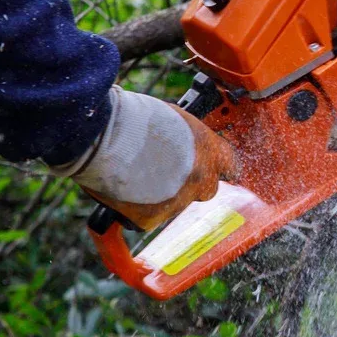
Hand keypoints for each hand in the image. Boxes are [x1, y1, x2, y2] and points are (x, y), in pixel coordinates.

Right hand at [54, 88, 238, 230]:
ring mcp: (177, 202)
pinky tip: (122, 191)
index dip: (220, 167)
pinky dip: (136, 209)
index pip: (231, 165)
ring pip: (175, 204)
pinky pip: (146, 218)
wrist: (105, 136)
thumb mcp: (174, 118)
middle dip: (190, 182)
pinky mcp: (151, 219)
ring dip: (161, 194)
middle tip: (168, 170)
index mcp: (210, 150)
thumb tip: (184, 145)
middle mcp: (200, 179)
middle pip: (206, 189)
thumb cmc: (134, 118)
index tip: (215, 168)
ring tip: (135, 174)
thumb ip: (186, 138)